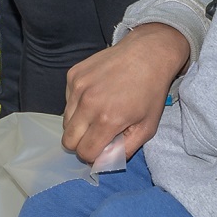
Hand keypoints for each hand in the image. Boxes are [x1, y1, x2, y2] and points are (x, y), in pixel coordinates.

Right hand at [62, 24, 190, 165]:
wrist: (147, 53)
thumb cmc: (150, 92)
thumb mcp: (147, 128)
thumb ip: (125, 150)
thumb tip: (103, 162)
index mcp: (107, 120)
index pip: (84, 152)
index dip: (93, 156)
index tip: (103, 148)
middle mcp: (87, 103)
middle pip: (67, 140)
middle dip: (81, 143)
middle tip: (97, 134)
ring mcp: (77, 87)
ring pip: (65, 121)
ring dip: (79, 123)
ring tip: (98, 112)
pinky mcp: (72, 74)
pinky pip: (67, 100)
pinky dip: (78, 104)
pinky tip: (96, 94)